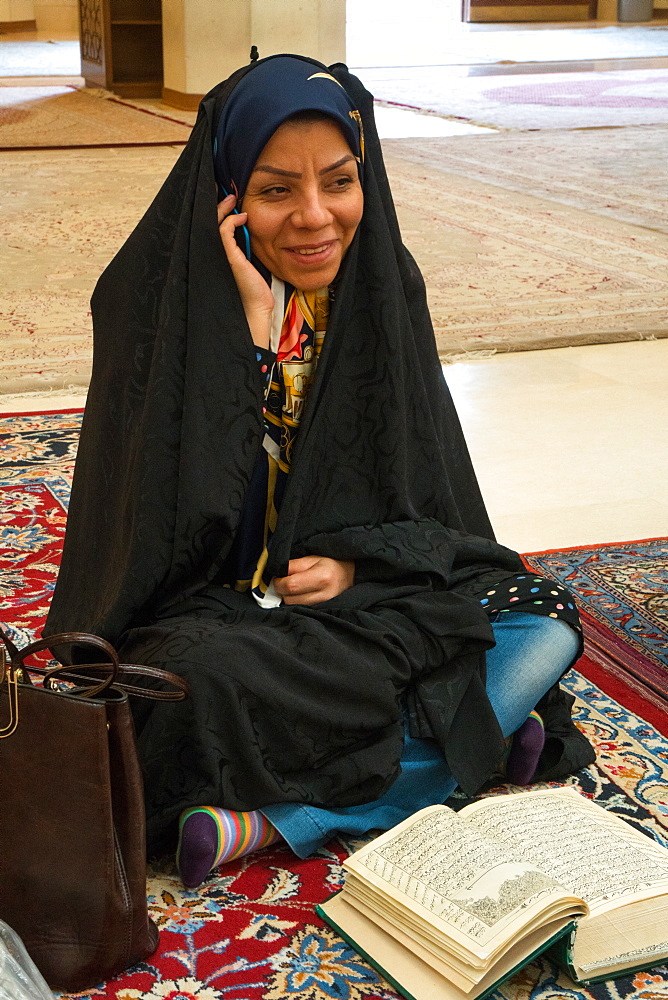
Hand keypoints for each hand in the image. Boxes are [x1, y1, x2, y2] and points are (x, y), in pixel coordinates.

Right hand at [217, 193, 273, 347]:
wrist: (256, 308)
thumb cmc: (254, 289)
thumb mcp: (248, 263)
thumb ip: (243, 248)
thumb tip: (246, 229)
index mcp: (218, 256)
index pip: (213, 229)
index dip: (218, 213)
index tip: (228, 201)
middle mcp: (214, 255)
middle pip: (208, 224)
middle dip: (216, 206)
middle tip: (227, 194)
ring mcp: (219, 256)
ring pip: (214, 225)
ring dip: (222, 209)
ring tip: (231, 199)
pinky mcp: (228, 257)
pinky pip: (223, 232)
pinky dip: (231, 221)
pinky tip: (242, 218)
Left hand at [274, 556, 354, 605]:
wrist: (350, 576)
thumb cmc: (331, 564)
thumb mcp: (313, 558)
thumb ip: (294, 565)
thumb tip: (276, 572)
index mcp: (322, 578)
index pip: (290, 585)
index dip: (279, 582)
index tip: (278, 577)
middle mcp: (324, 595)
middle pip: (289, 599)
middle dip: (282, 591)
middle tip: (285, 581)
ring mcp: (324, 606)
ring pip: (293, 607)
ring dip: (288, 598)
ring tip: (294, 588)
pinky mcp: (322, 612)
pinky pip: (301, 610)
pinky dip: (296, 603)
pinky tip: (300, 595)